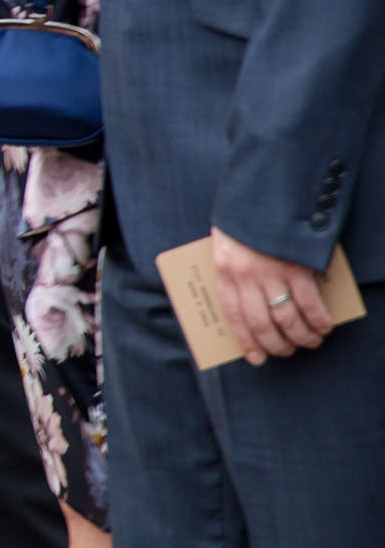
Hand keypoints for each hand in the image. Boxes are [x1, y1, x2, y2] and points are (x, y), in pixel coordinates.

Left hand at [211, 229, 334, 364]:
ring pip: (286, 318)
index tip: (257, 358)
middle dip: (277, 344)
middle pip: (261, 322)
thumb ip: (235, 271)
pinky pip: (309, 302)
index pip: (233, 315)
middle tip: (287, 352)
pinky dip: (318, 319)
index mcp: (223, 270)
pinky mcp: (297, 266)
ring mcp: (271, 272)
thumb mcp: (228, 243)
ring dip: (301, 336)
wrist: (264, 189)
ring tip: (310, 343)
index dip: (247, 340)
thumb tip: (251, 304)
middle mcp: (245, 275)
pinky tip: (324, 327)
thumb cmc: (245, 218)